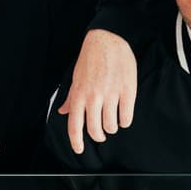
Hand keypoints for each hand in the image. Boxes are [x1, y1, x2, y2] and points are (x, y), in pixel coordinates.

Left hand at [58, 29, 136, 153]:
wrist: (109, 39)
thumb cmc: (91, 58)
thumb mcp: (76, 78)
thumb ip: (71, 98)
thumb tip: (63, 112)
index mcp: (79, 94)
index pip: (75, 126)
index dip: (76, 142)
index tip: (79, 150)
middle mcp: (93, 97)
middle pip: (94, 130)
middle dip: (98, 136)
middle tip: (101, 134)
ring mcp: (111, 95)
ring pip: (111, 126)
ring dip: (112, 127)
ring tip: (112, 121)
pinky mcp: (127, 91)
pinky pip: (126, 117)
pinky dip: (124, 121)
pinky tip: (123, 116)